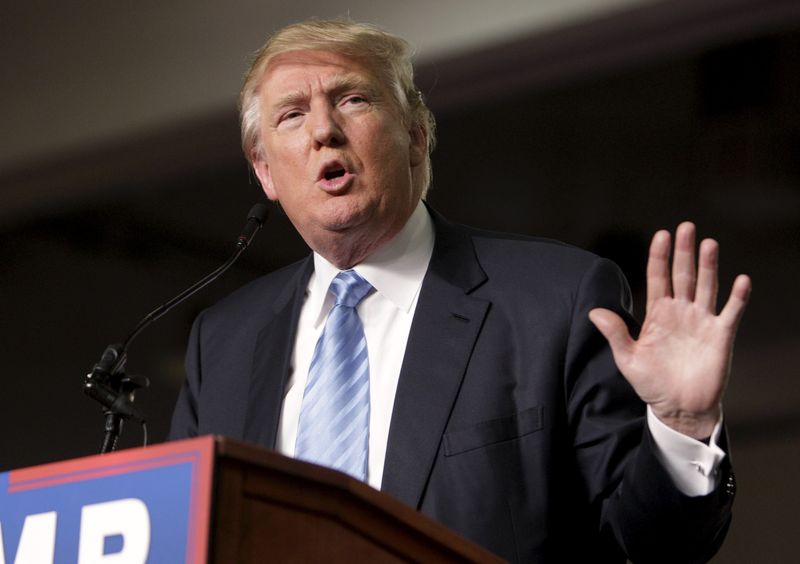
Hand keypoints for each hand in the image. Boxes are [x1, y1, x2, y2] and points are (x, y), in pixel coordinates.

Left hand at [588, 222, 750, 439]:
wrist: (677, 408)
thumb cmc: (651, 383)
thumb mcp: (627, 359)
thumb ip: (615, 333)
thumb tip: (593, 312)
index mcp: (658, 314)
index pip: (658, 278)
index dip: (659, 257)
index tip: (662, 234)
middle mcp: (681, 312)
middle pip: (683, 275)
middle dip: (684, 252)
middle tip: (686, 227)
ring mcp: (702, 322)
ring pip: (706, 287)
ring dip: (708, 266)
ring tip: (708, 244)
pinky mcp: (720, 336)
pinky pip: (731, 313)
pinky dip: (737, 297)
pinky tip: (741, 280)